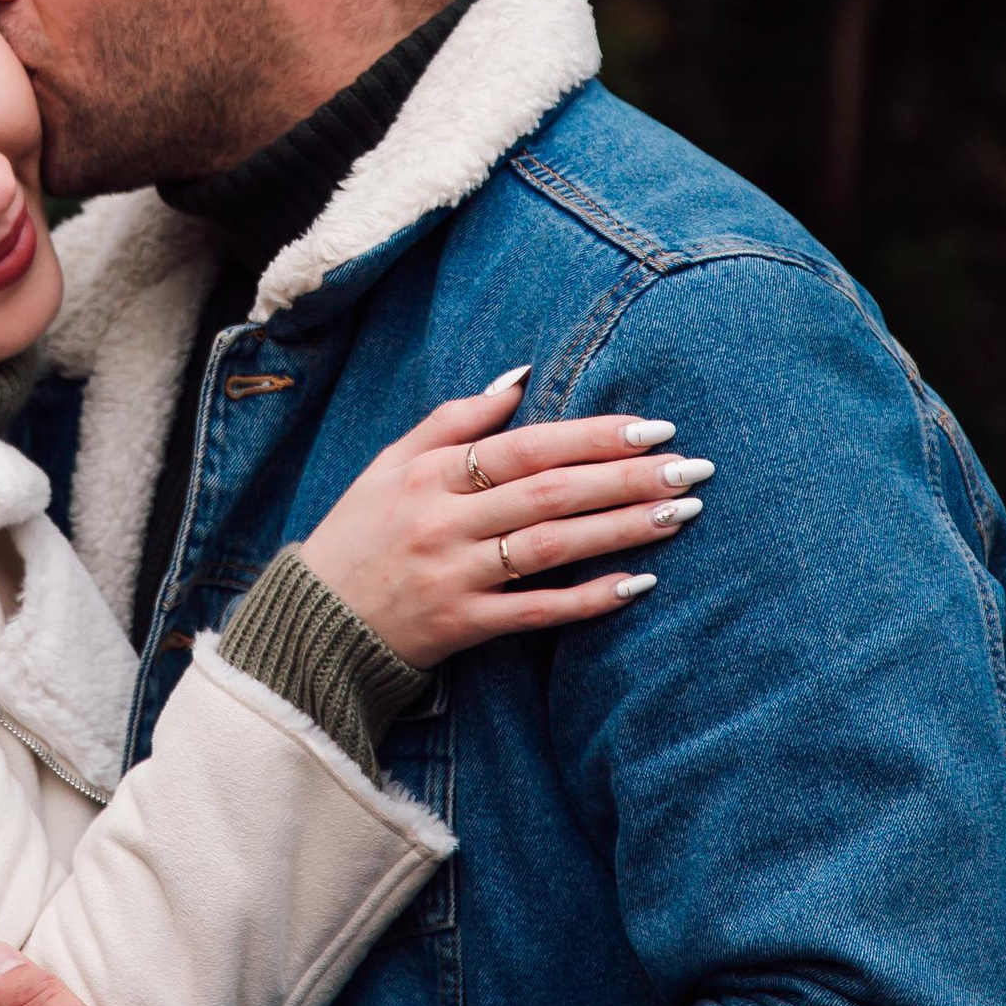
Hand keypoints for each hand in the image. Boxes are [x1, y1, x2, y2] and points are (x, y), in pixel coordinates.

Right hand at [294, 372, 709, 665]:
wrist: (314, 623)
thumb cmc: (361, 533)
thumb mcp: (391, 464)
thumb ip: (454, 421)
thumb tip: (520, 378)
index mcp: (429, 473)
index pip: (525, 446)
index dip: (591, 435)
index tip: (652, 427)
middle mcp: (444, 521)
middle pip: (549, 493)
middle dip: (626, 478)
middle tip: (691, 467)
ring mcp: (454, 576)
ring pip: (551, 547)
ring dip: (621, 529)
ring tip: (680, 514)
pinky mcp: (462, 627)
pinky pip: (536, 613)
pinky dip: (587, 599)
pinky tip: (638, 584)